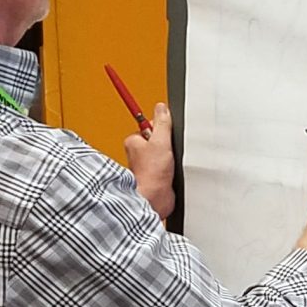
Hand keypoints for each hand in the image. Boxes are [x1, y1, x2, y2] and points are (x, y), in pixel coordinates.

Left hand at [125, 101, 175, 222]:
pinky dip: (172, 168)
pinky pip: (167, 165)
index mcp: (133, 141)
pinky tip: (171, 172)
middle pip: (159, 139)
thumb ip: (162, 123)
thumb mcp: (161, 141)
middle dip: (168, 144)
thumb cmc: (151, 174)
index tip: (167, 134)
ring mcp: (147, 164)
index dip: (162, 129)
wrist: (154, 199)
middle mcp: (138, 152)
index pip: (150, 126)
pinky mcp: (156, 174)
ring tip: (169, 164)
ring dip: (171, 157)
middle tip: (168, 152)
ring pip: (165, 152)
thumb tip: (161, 107)